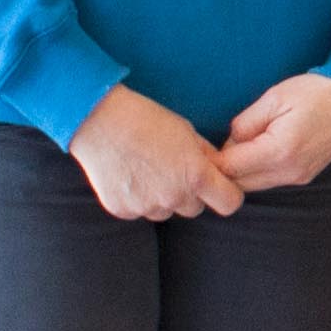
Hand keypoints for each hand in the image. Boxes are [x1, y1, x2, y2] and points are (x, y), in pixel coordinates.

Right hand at [70, 84, 243, 221]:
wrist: (100, 121)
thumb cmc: (147, 120)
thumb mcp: (187, 132)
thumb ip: (206, 157)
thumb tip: (219, 170)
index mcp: (196, 176)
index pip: (230, 203)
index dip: (227, 194)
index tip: (220, 186)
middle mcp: (173, 196)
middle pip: (195, 208)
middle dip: (190, 194)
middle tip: (173, 170)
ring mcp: (146, 206)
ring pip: (166, 211)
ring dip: (163, 198)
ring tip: (147, 169)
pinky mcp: (122, 210)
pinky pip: (139, 211)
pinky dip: (137, 198)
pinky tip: (128, 175)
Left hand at [213, 72, 330, 194]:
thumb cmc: (317, 92)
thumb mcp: (274, 98)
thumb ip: (245, 124)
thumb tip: (228, 143)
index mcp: (279, 151)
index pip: (229, 168)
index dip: (208, 159)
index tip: (195, 147)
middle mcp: (289, 172)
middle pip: (238, 184)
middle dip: (220, 169)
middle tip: (206, 149)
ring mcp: (298, 177)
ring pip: (252, 186)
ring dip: (237, 171)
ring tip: (229, 147)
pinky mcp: (303, 176)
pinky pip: (268, 181)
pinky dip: (254, 171)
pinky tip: (251, 151)